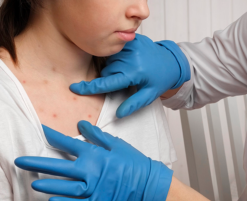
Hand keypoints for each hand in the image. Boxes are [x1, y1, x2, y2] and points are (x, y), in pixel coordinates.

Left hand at [14, 121, 172, 200]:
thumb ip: (97, 135)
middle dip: (37, 163)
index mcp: (95, 154)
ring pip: (64, 188)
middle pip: (58, 167)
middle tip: (20, 161)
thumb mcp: (117, 144)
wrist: (148, 184)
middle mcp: (90, 172)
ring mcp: (92, 189)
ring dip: (48, 184)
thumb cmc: (134, 162)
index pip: (68, 143)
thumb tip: (81, 124)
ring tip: (34, 182)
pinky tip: (51, 200)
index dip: (52, 136)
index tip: (41, 130)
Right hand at [70, 34, 190, 117]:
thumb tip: (118, 114)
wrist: (171, 61)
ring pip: (109, 61)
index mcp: (134, 73)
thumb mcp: (149, 95)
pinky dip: (117, 57)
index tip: (74, 88)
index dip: (89, 87)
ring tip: (129, 70)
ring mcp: (130, 46)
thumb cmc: (160, 80)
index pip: (107, 82)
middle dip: (111, 78)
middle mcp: (131, 57)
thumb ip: (133, 104)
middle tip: (126, 80)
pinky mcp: (131, 39)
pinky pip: (115, 50)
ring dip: (114, 67)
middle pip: (106, 71)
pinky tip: (128, 60)